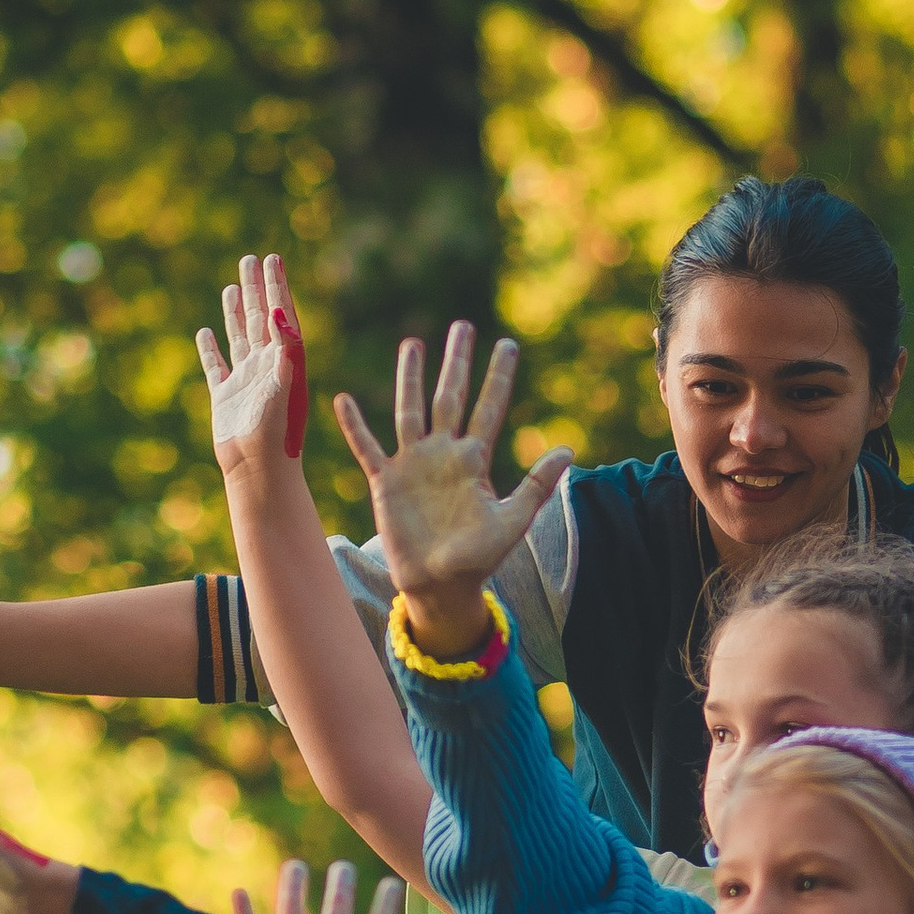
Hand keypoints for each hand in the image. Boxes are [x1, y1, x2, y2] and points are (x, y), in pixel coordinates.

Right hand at [195, 251, 308, 470]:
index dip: (277, 286)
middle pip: (260, 318)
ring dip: (236, 311)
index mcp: (285, 361)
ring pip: (239, 336)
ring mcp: (245, 381)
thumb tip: (279, 309)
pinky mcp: (225, 398)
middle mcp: (266, 367)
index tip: (274, 258)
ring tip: (233, 286)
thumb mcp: (284, 384)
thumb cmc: (278, 431)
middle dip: (256, 288)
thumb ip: (285, 347)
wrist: (260, 469)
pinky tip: (205, 332)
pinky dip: (211, 348)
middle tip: (252, 259)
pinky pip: (216, 366)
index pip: (281, 315)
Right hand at [333, 324, 571, 648]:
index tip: (508, 345)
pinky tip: (343, 400)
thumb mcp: (513, 521)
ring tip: (413, 345)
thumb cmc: (479, 559)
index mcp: (474, 461)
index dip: (499, 377)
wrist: (441, 586)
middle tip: (463, 327)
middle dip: (456, 363)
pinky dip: (355, 426)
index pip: (489, 408)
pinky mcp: (386, 483)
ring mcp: (413, 465)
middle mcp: (443, 455)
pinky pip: (367, 448)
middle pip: (450, 397)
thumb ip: (537, 484)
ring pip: (411, 411)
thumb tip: (569, 449)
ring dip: (410, 379)